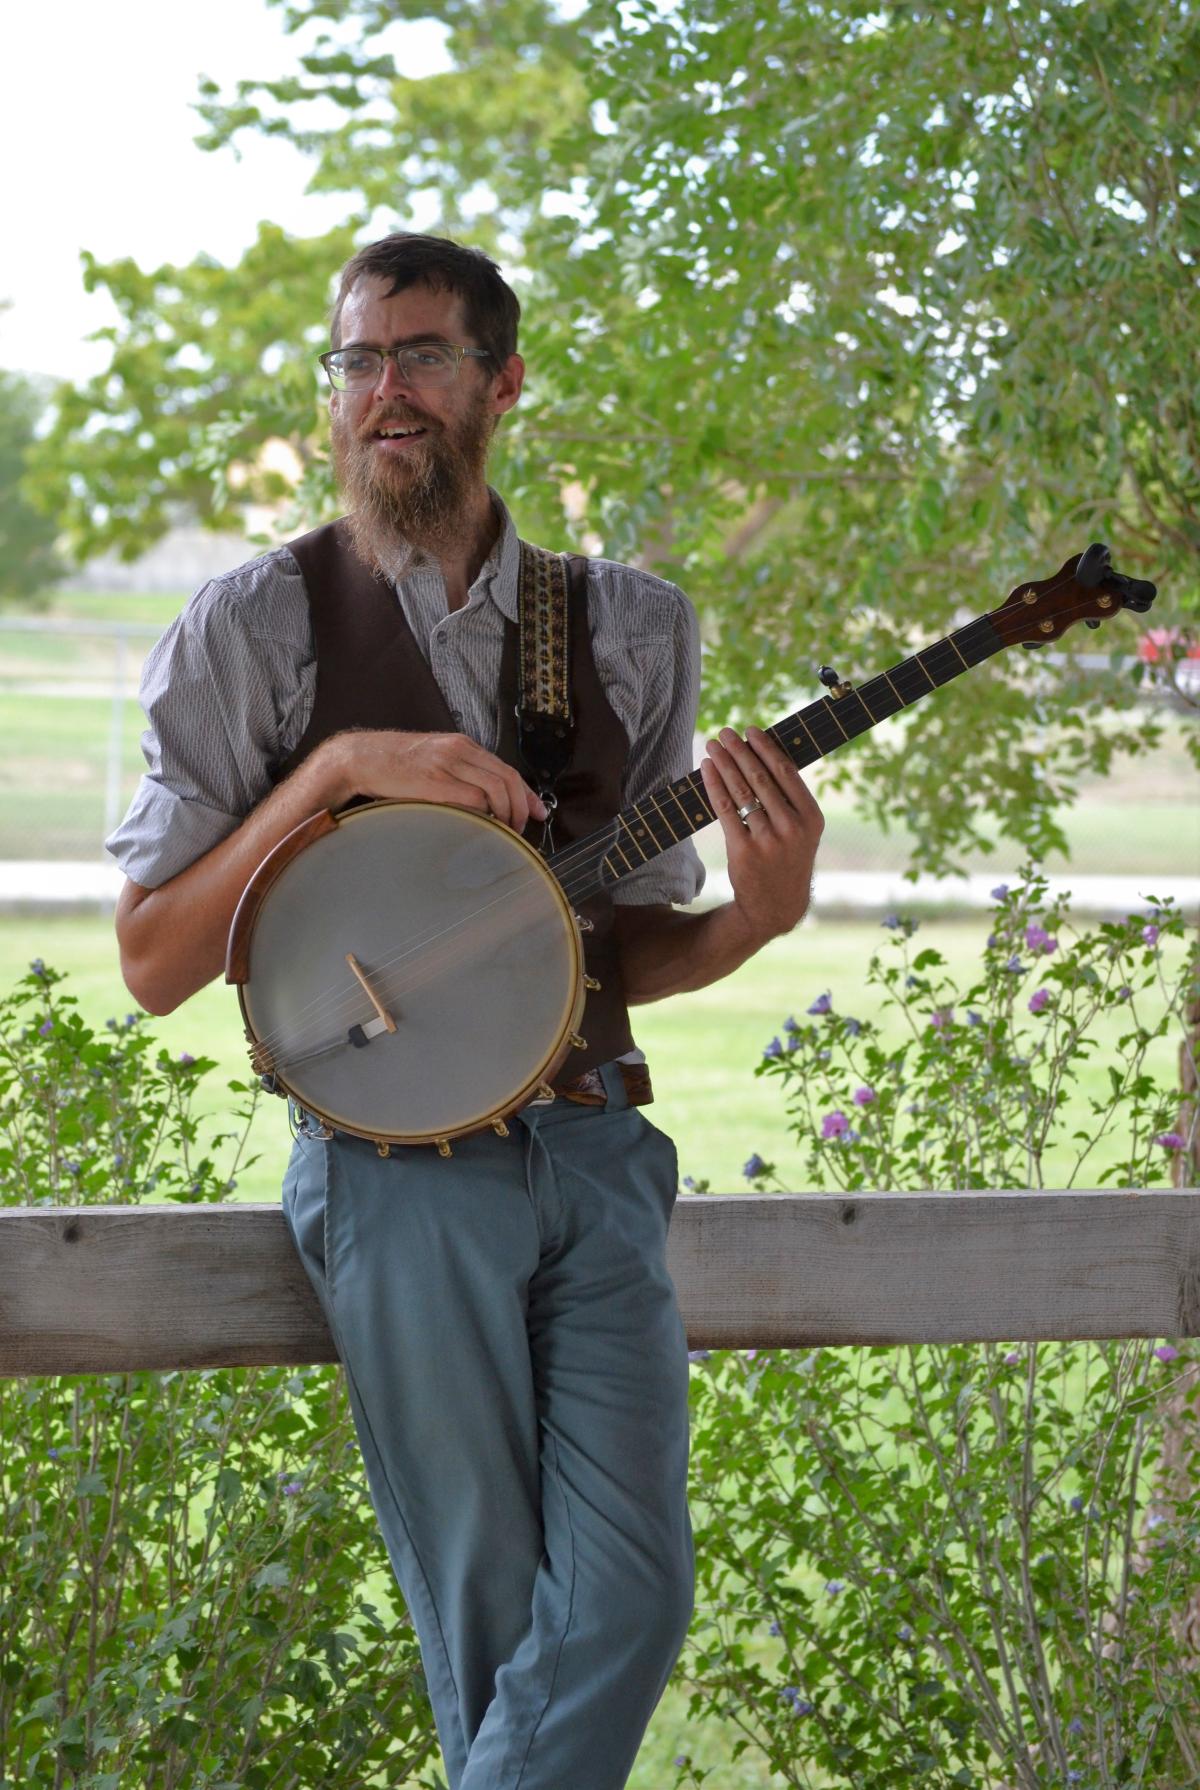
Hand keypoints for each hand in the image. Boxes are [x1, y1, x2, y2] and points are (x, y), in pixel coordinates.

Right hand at [320, 729, 547, 833]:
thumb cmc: (396, 766)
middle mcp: (459, 751)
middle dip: (521, 807)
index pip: (507, 768)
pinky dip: (484, 815)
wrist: (362, 757)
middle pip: (508, 778)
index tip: (538, 812)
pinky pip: (472, 799)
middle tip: (521, 829)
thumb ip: (460, 774)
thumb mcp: (435, 761)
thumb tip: (486, 802)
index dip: (527, 793)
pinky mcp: (434, 782)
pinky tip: (482, 827)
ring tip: (503, 832)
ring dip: (506, 814)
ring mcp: (447, 764)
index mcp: (462, 745)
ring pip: (496, 788)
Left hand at [699, 725, 824, 942]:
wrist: (776, 905)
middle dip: (740, 751)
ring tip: (712, 746)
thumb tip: (763, 755)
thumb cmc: (786, 859)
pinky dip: (714, 787)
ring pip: (742, 793)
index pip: (786, 772)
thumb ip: (789, 799)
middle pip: (761, 779)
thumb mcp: (801, 832)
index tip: (750, 730)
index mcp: (812, 818)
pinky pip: (726, 811)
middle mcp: (793, 828)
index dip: (766, 748)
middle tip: (725, 733)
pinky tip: (707, 771)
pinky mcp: (744, 851)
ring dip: (724, 764)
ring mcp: (768, 841)